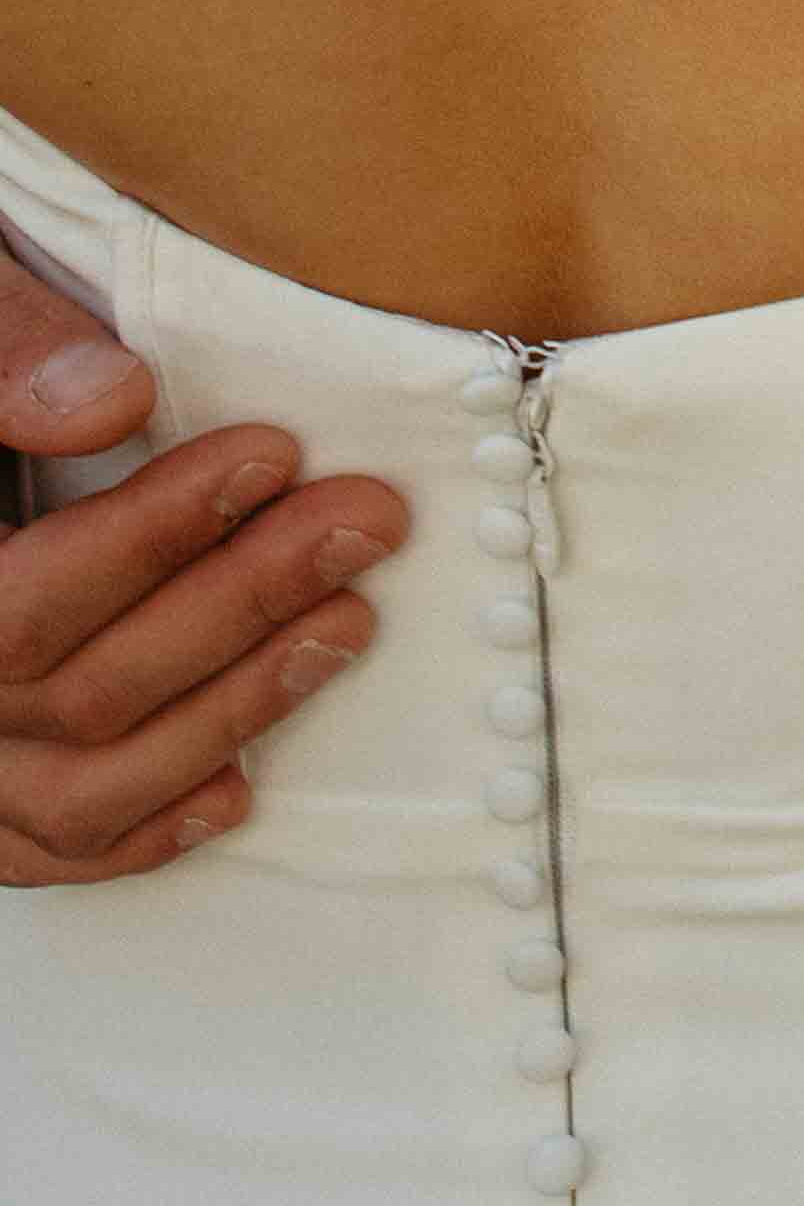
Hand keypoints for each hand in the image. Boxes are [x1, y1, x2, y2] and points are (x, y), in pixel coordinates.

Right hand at [0, 251, 408, 884]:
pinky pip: (47, 853)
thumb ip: (9, 352)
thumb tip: (114, 401)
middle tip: (366, 521)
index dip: (154, 532)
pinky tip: (238, 786)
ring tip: (346, 624)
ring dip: (229, 711)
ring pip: (81, 787)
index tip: (274, 454)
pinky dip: (145, 830)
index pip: (21, 601)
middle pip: (79, 690)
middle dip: (241, 602)